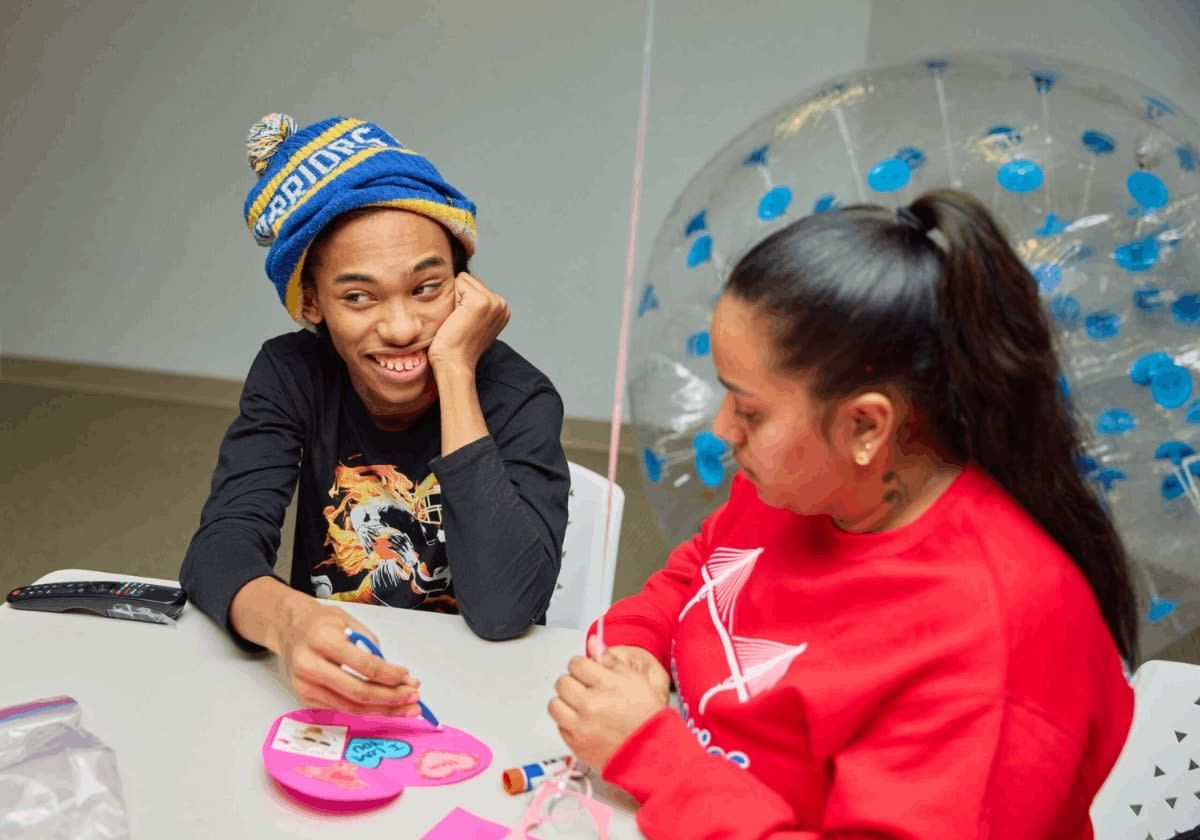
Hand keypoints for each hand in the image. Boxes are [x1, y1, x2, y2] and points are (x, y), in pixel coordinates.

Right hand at [275, 599, 421, 716]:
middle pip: (358, 692)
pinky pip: (341, 709)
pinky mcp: (305, 698)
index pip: (364, 665)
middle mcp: (310, 665)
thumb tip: (395, 674)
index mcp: (322, 640)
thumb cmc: (320, 623)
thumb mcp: (349, 621)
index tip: (407, 677)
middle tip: (413, 697)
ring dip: (382, 709)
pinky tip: (383, 707)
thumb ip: (370, 646)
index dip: (390, 675)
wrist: (289, 629)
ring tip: (405, 708)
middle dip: (391, 698)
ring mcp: (305, 686)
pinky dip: (366, 710)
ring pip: (351, 707)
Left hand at [427, 273, 509, 372]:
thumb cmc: (457, 346)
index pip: (475, 286)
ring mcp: (493, 302)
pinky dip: (452, 298)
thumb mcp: (473, 322)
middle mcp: (502, 304)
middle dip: (460, 297)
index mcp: (502, 309)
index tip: (466, 323)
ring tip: (458, 320)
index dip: (464, 301)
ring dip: (455, 298)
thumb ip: (476, 304)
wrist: (454, 363)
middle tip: (460, 322)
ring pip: (464, 280)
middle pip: (470, 280)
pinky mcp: (480, 300)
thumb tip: (462, 282)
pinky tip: (456, 317)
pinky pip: (458, 282)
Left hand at [548, 654, 669, 769]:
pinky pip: (560, 726)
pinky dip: (569, 722)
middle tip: (588, 689)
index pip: (576, 664)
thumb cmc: (646, 717)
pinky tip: (585, 722)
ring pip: (555, 705)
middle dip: (573, 682)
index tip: (591, 672)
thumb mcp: (635, 680)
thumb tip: (593, 641)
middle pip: (562, 682)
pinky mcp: (575, 745)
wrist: (650, 753)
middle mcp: (588, 707)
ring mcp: (579, 728)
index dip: (584, 666)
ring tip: (582, 706)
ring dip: (566, 702)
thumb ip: (610, 660)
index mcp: (603, 686)